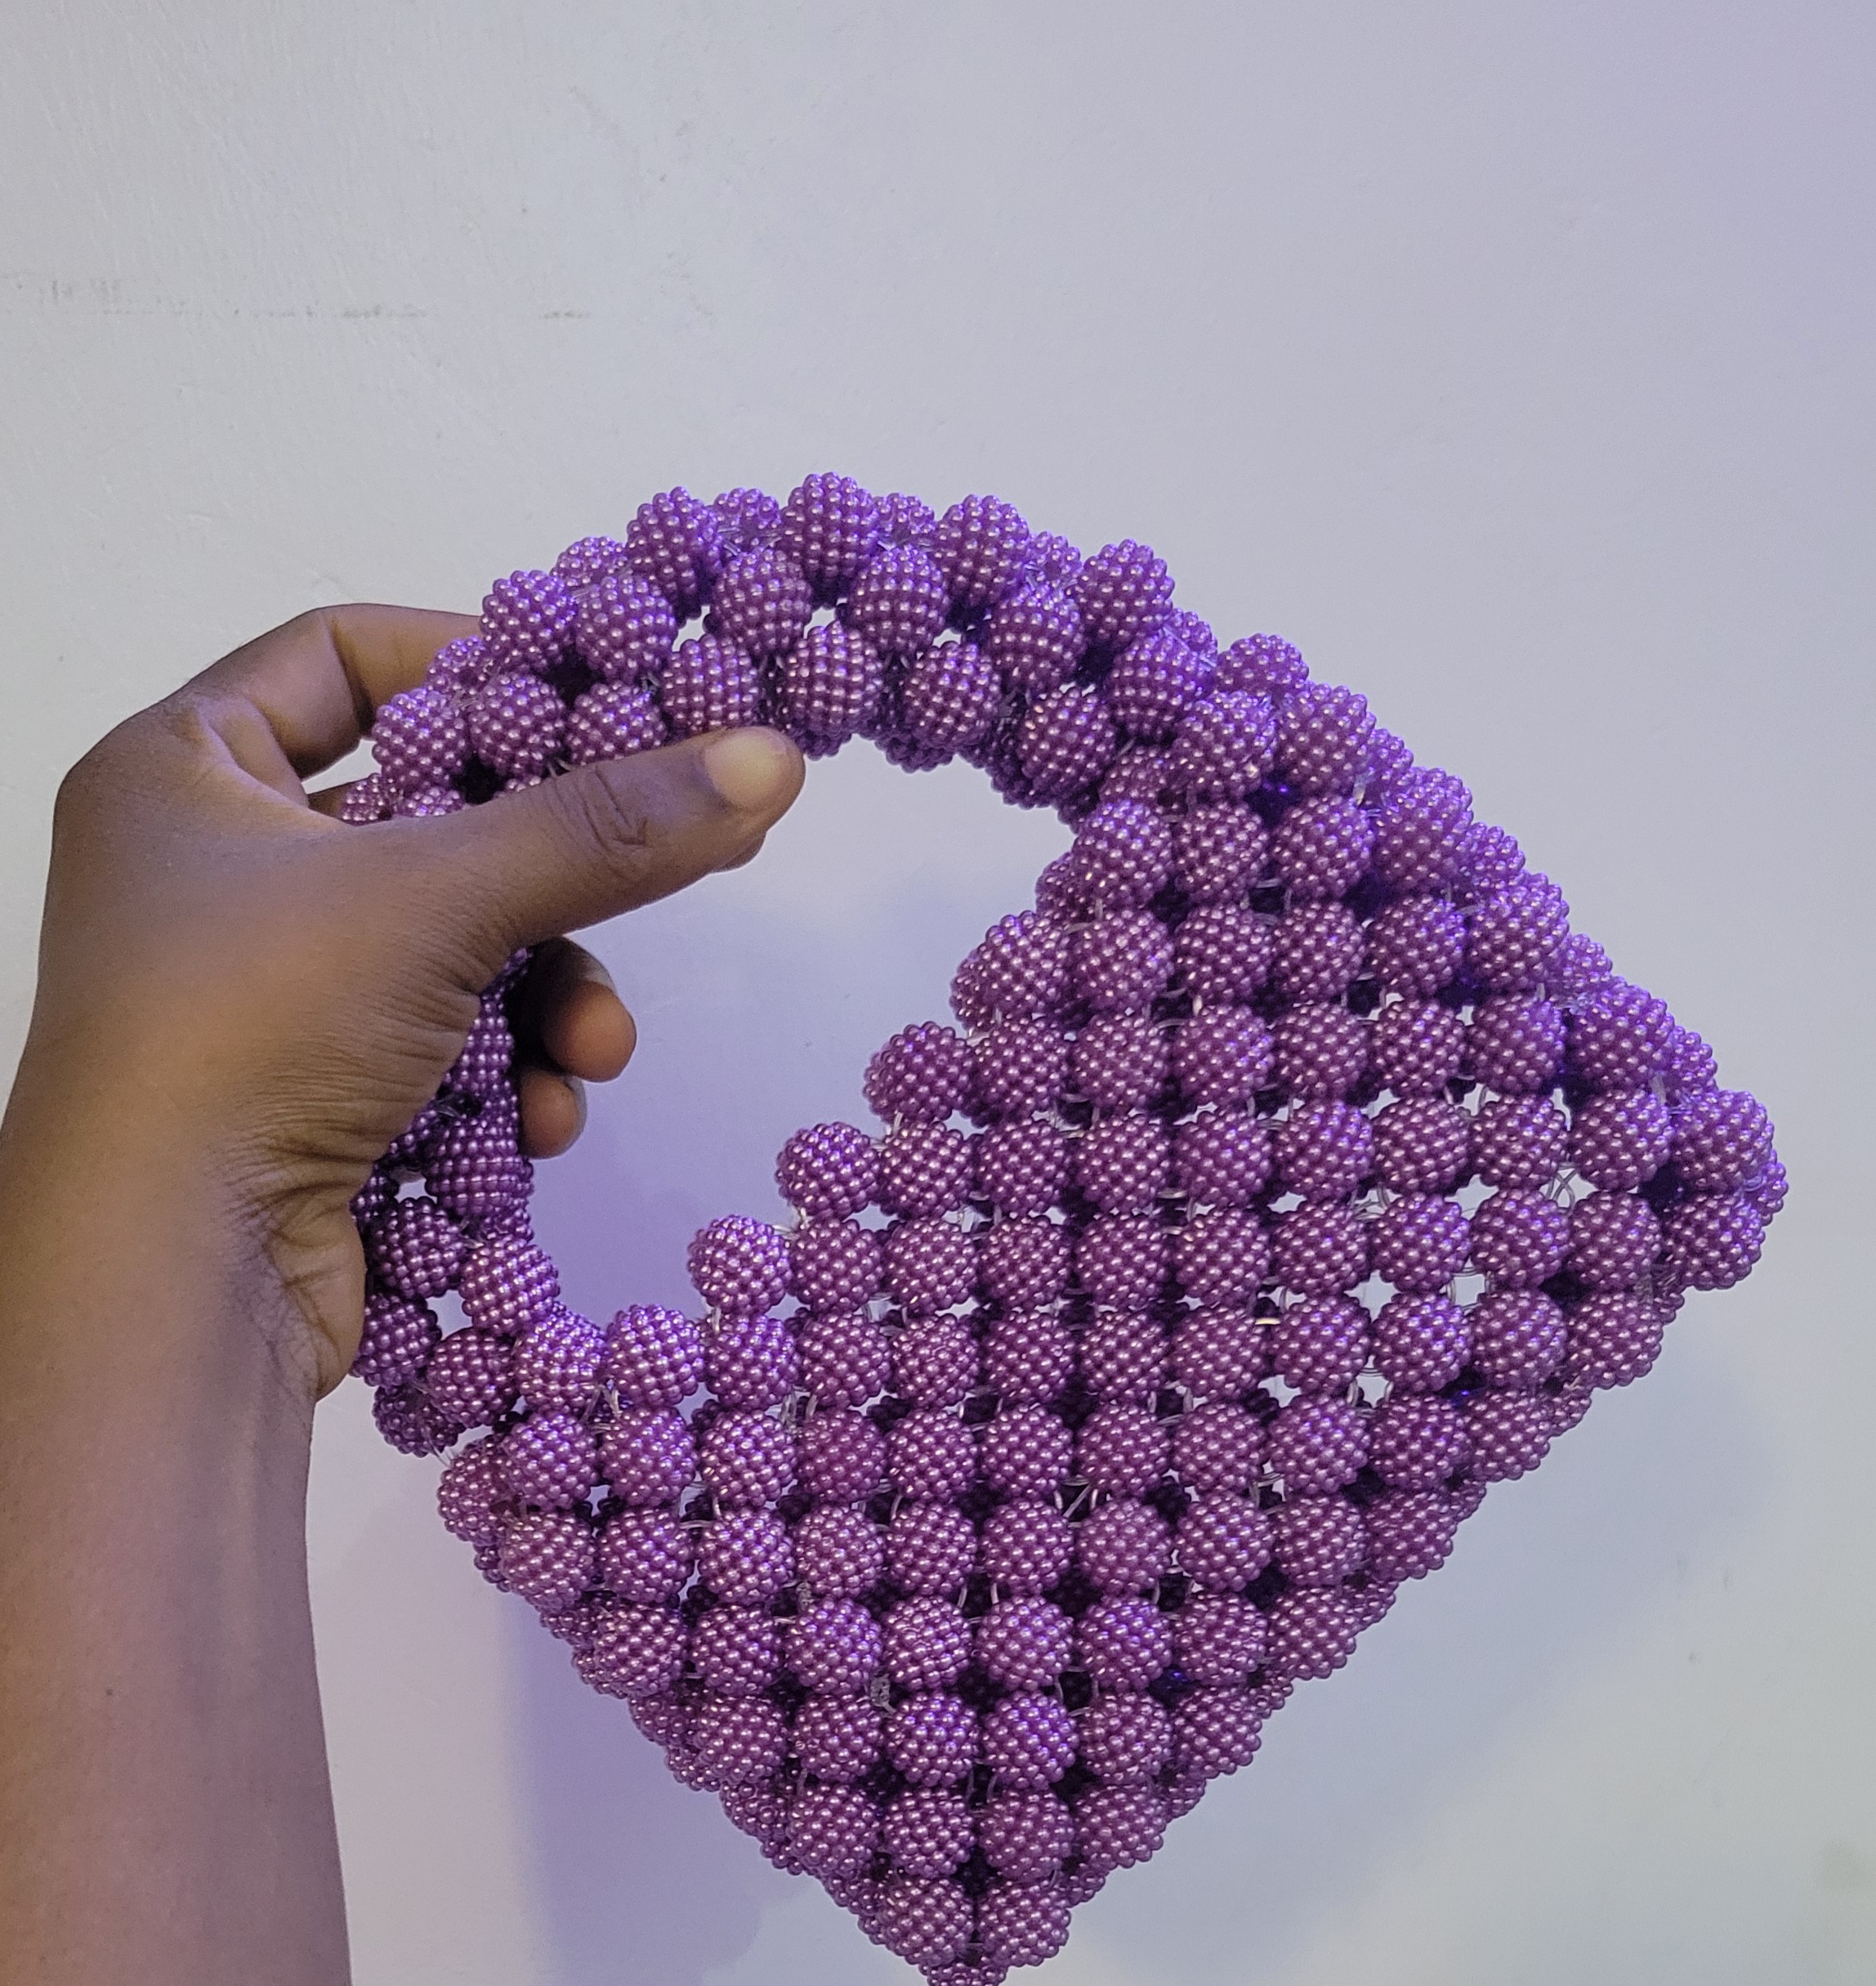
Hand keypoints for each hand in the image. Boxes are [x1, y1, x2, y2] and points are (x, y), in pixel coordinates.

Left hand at [3, 604, 803, 1399]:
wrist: (165, 1286)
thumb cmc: (252, 1035)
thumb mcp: (438, 900)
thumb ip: (606, 828)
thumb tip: (772, 758)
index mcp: (185, 769)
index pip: (345, 654)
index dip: (478, 662)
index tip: (601, 696)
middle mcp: (213, 867)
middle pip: (429, 813)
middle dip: (550, 871)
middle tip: (658, 865)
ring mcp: (260, 988)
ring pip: (453, 944)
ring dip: (544, 996)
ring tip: (591, 1049)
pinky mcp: (307, 1092)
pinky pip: (439, 1041)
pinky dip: (502, 1074)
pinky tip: (537, 1122)